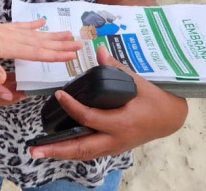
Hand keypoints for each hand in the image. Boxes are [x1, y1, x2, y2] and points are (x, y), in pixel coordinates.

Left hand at [0, 8, 80, 86]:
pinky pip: (22, 26)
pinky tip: (42, 22)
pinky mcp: (1, 27)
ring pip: (35, 34)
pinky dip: (34, 24)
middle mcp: (11, 37)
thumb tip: (2, 82)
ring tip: (69, 33)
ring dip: (52, 35)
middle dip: (61, 45)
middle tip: (80, 44)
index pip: (35, 53)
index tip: (71, 55)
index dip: (54, 55)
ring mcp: (7, 30)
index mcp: (7, 46)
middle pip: (41, 42)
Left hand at [29, 45, 188, 160]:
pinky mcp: (113, 148)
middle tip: (34, 150)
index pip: (89, 117)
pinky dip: (73, 151)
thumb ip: (117, 68)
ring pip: (83, 154)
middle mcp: (115, 139)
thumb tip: (99, 50)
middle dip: (56, 150)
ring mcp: (114, 146)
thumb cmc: (155, 100)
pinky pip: (90, 153)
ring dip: (61, 154)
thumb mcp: (139, 83)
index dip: (71, 106)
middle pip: (81, 148)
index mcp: (121, 122)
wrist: (171, 119)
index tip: (59, 94)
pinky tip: (58, 149)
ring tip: (39, 152)